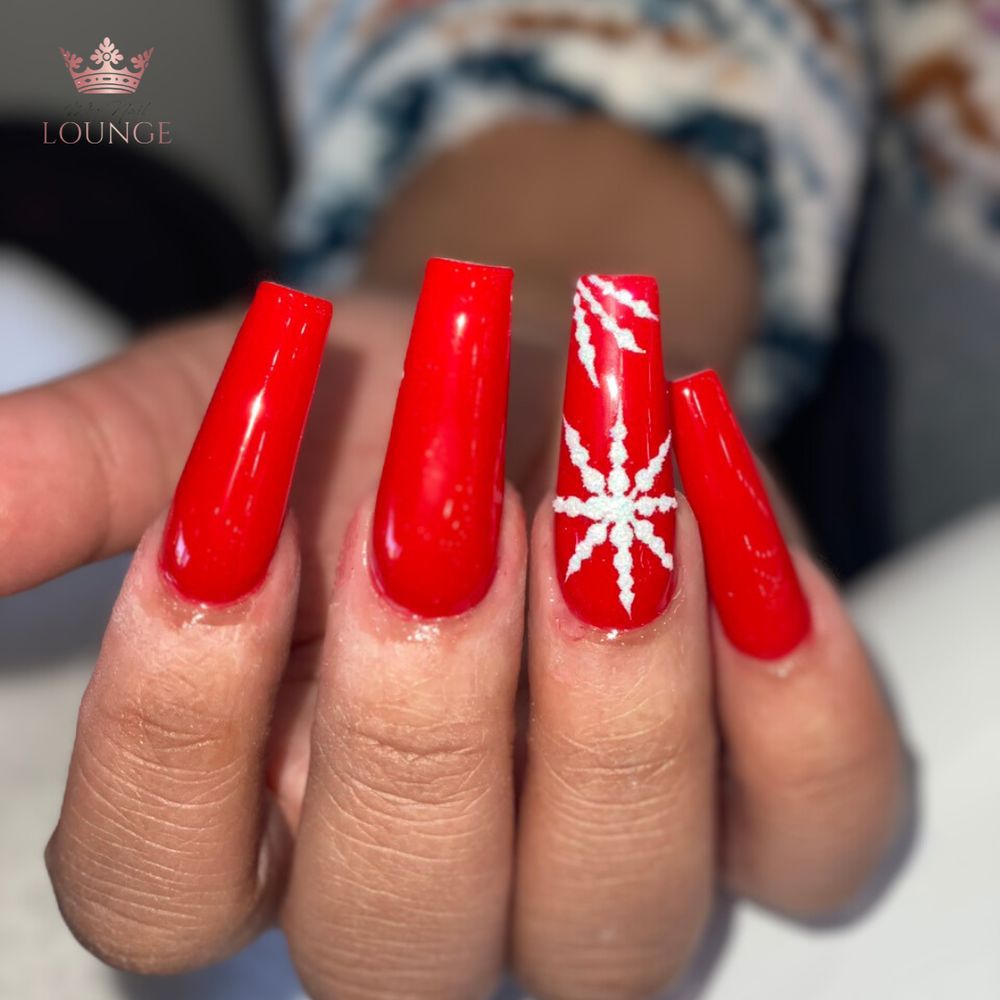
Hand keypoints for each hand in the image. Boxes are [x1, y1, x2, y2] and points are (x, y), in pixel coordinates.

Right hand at [24, 270, 903, 998]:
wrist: (552, 360)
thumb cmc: (384, 396)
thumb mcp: (227, 404)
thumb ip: (87, 473)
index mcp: (268, 818)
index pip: (158, 892)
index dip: (174, 722)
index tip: (227, 524)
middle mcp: (441, 883)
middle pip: (399, 935)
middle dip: (415, 706)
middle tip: (439, 508)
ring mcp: (616, 862)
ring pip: (616, 911)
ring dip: (611, 694)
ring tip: (607, 498)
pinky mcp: (774, 805)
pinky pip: (814, 825)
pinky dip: (794, 700)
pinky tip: (737, 548)